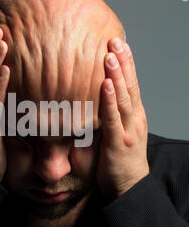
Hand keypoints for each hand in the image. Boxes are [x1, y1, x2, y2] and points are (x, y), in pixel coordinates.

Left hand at [96, 38, 149, 199]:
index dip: (125, 64)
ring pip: (123, 98)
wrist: (130, 186)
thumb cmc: (120, 160)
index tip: (117, 44)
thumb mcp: (118, 133)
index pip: (130, 85)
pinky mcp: (119, 143)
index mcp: (133, 115)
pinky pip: (113, 118)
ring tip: (110, 54)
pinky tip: (105, 84)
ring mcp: (128, 130)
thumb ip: (109, 117)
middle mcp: (134, 118)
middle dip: (123, 62)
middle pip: (129, 86)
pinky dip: (109, 101)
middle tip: (115, 40)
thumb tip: (92, 101)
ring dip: (117, 75)